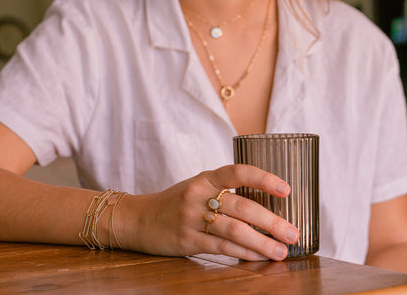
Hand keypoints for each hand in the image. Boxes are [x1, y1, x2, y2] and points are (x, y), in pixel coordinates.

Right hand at [119, 164, 299, 260]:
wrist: (138, 218)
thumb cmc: (173, 203)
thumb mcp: (196, 188)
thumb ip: (223, 192)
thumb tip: (264, 208)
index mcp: (204, 178)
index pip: (238, 172)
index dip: (264, 179)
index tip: (286, 190)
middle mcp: (198, 195)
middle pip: (242, 207)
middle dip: (272, 222)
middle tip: (292, 233)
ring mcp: (191, 218)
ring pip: (234, 230)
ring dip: (262, 242)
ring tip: (281, 251)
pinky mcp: (186, 240)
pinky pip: (221, 248)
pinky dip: (243, 253)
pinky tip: (258, 257)